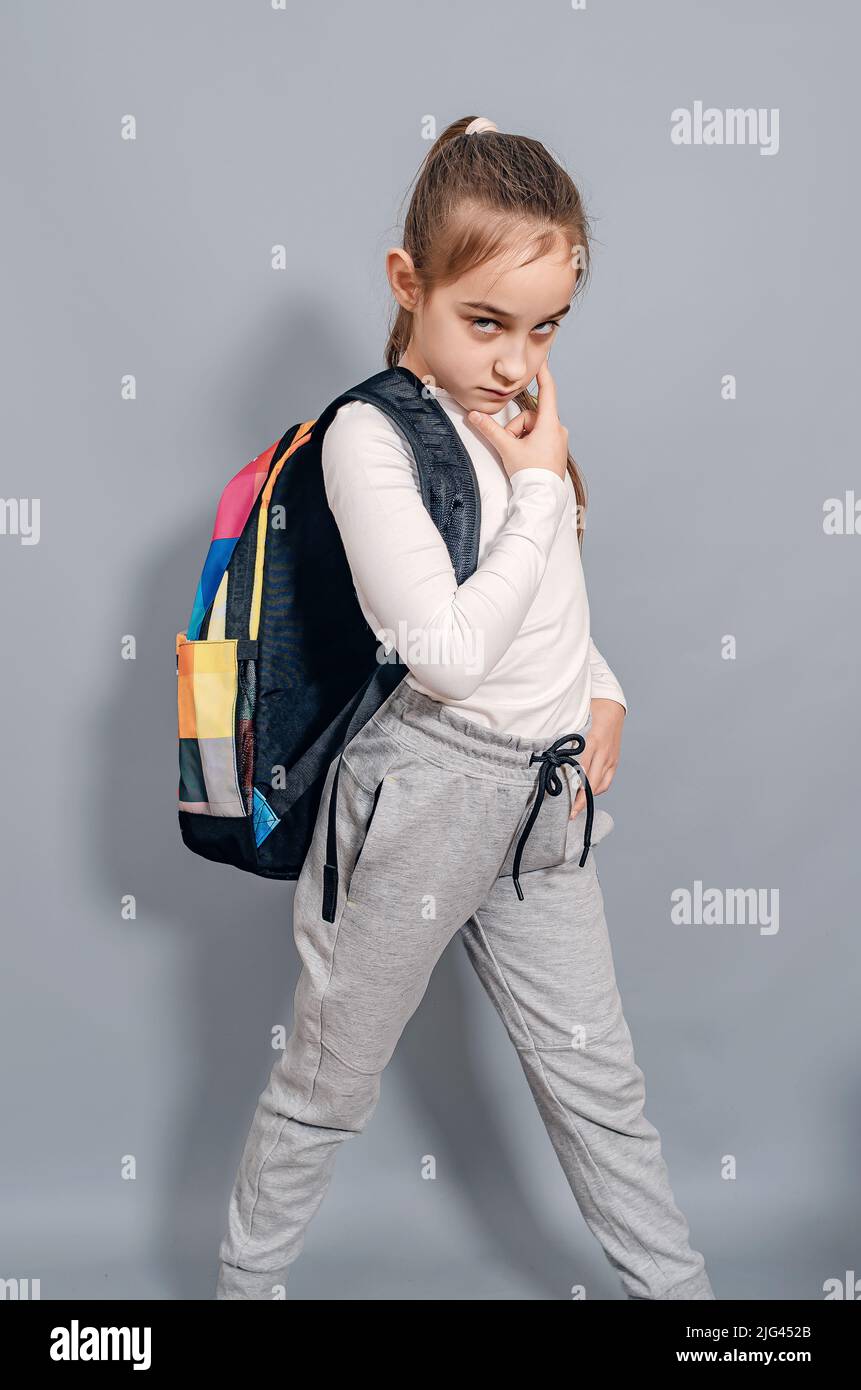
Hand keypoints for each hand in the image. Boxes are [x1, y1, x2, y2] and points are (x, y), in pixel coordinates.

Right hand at [466, 358, 568, 481]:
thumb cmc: (530, 474)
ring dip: (521, 437)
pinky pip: (539, 439)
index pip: (547, 391)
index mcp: (549, 424)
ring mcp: (558, 441)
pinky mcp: (556, 450)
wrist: (541, 498)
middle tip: (510, 444)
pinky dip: (528, 444)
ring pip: (533, 429)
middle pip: (531, 416)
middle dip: (516, 428)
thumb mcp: (507, 448)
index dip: (543, 374)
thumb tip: (474, 416)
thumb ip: (490, 430)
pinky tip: (526, 458)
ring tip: (518, 454)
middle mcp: (557, 429)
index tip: (542, 360)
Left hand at [569, 698, 625, 816]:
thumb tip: (550, 756)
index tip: (566, 801)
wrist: (613, 708)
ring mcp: (611, 759)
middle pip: (592, 783)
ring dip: (589, 798)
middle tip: (570, 814)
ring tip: (577, 807)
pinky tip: (588, 793)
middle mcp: (603, 753)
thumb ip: (565, 740)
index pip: (582, 771)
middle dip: (582, 801)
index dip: (575, 789)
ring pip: (601, 785)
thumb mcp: (576, 723)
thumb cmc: (591, 712)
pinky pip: (607, 781)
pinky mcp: (615, 761)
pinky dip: (597, 789)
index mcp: (592, 743)